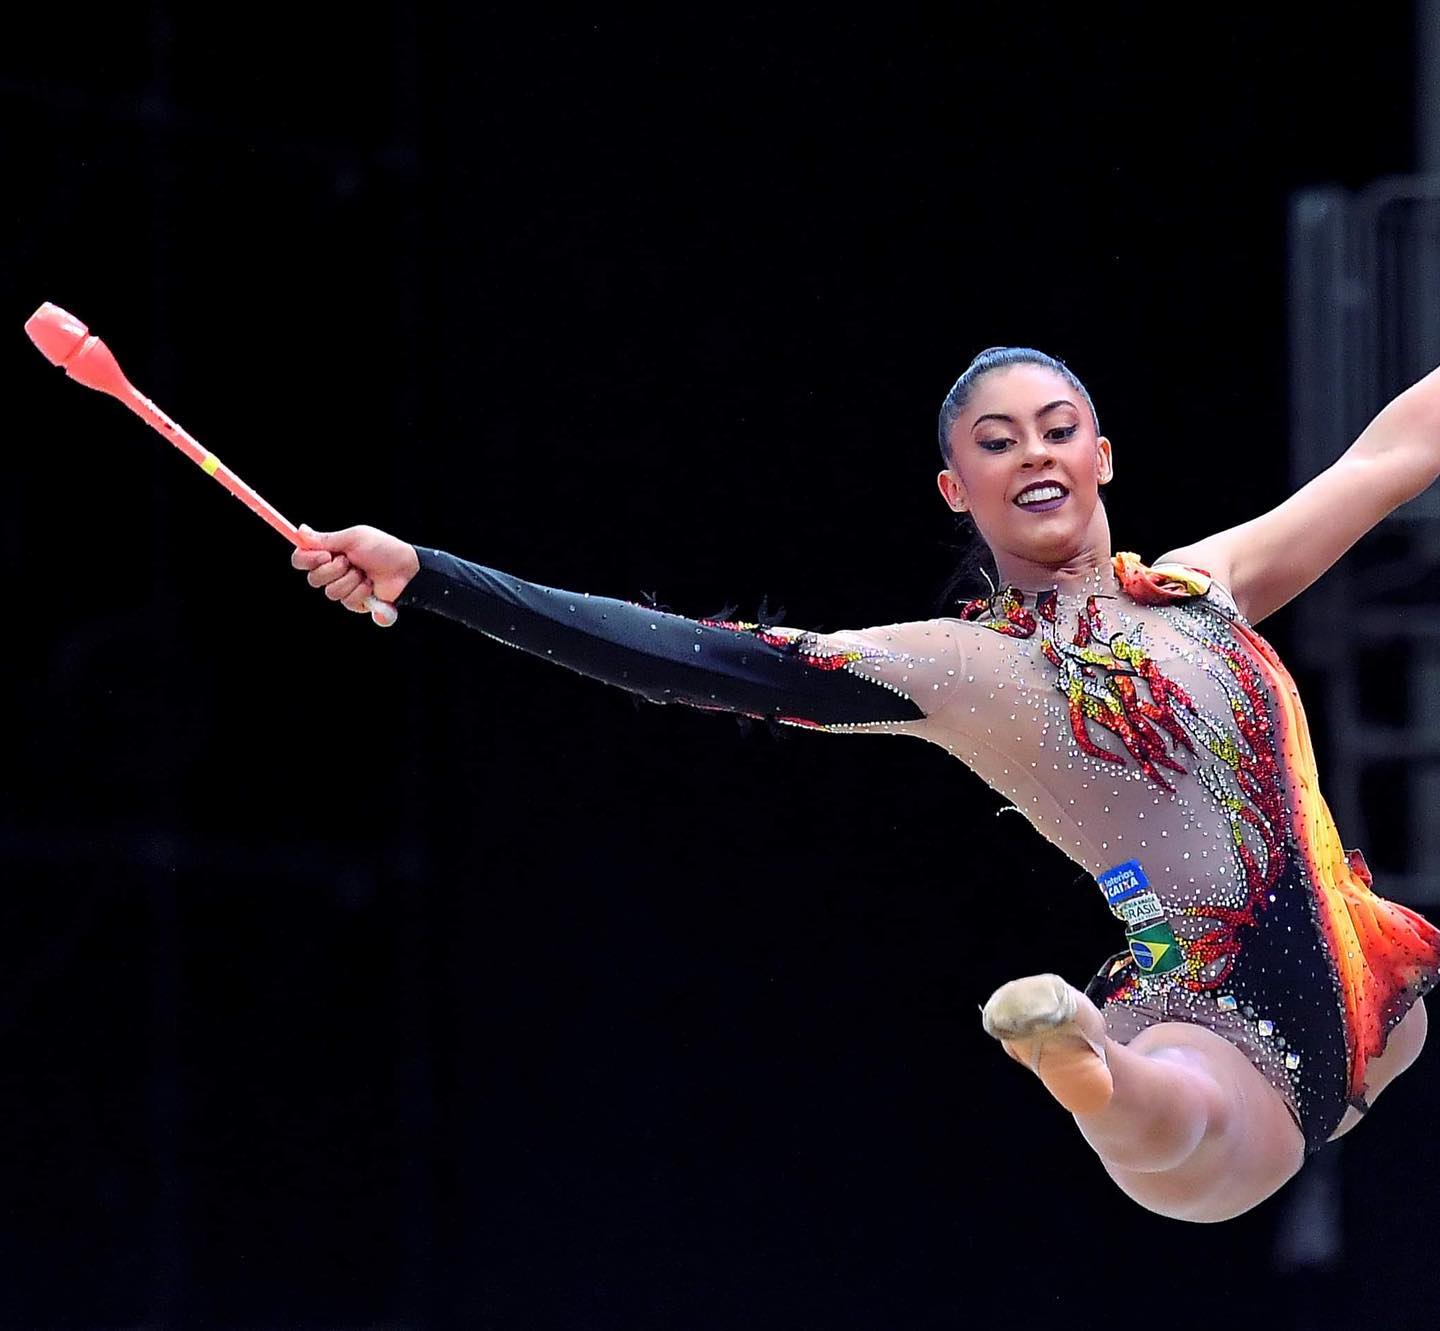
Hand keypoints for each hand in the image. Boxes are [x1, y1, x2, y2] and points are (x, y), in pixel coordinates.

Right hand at [291, 523, 420, 613]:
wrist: (406, 569)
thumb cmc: (383, 549)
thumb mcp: (354, 539)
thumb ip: (326, 539)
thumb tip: (300, 531)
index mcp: (329, 554)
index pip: (301, 560)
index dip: (307, 559)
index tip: (323, 555)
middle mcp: (333, 572)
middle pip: (313, 579)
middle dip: (333, 570)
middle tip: (350, 561)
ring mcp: (344, 588)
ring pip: (330, 593)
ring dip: (350, 581)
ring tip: (365, 573)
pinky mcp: (355, 603)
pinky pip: (347, 602)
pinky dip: (361, 592)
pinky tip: (371, 586)